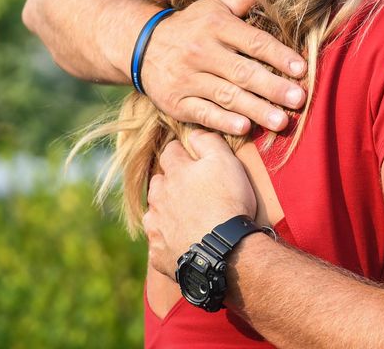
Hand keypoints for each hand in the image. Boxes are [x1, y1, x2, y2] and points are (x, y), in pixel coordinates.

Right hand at [140, 0, 307, 134]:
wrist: (140, 46)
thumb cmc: (190, 26)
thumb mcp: (213, 6)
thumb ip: (244, 0)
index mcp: (217, 26)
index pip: (254, 42)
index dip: (279, 56)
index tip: (302, 69)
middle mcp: (202, 52)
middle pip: (243, 72)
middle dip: (273, 87)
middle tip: (299, 99)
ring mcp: (187, 78)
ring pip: (226, 95)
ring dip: (256, 109)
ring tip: (281, 121)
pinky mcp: (175, 102)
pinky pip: (202, 113)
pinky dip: (223, 121)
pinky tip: (244, 128)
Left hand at [143, 132, 256, 276]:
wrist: (223, 250)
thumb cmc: (228, 202)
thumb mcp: (226, 162)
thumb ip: (208, 142)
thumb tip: (193, 132)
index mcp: (175, 173)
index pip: (170, 152)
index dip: (180, 152)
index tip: (190, 156)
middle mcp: (159, 197)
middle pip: (158, 182)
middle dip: (169, 181)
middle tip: (189, 187)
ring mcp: (156, 225)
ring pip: (154, 211)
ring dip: (165, 209)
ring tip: (185, 215)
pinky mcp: (158, 252)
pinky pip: (158, 241)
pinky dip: (167, 238)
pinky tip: (182, 240)